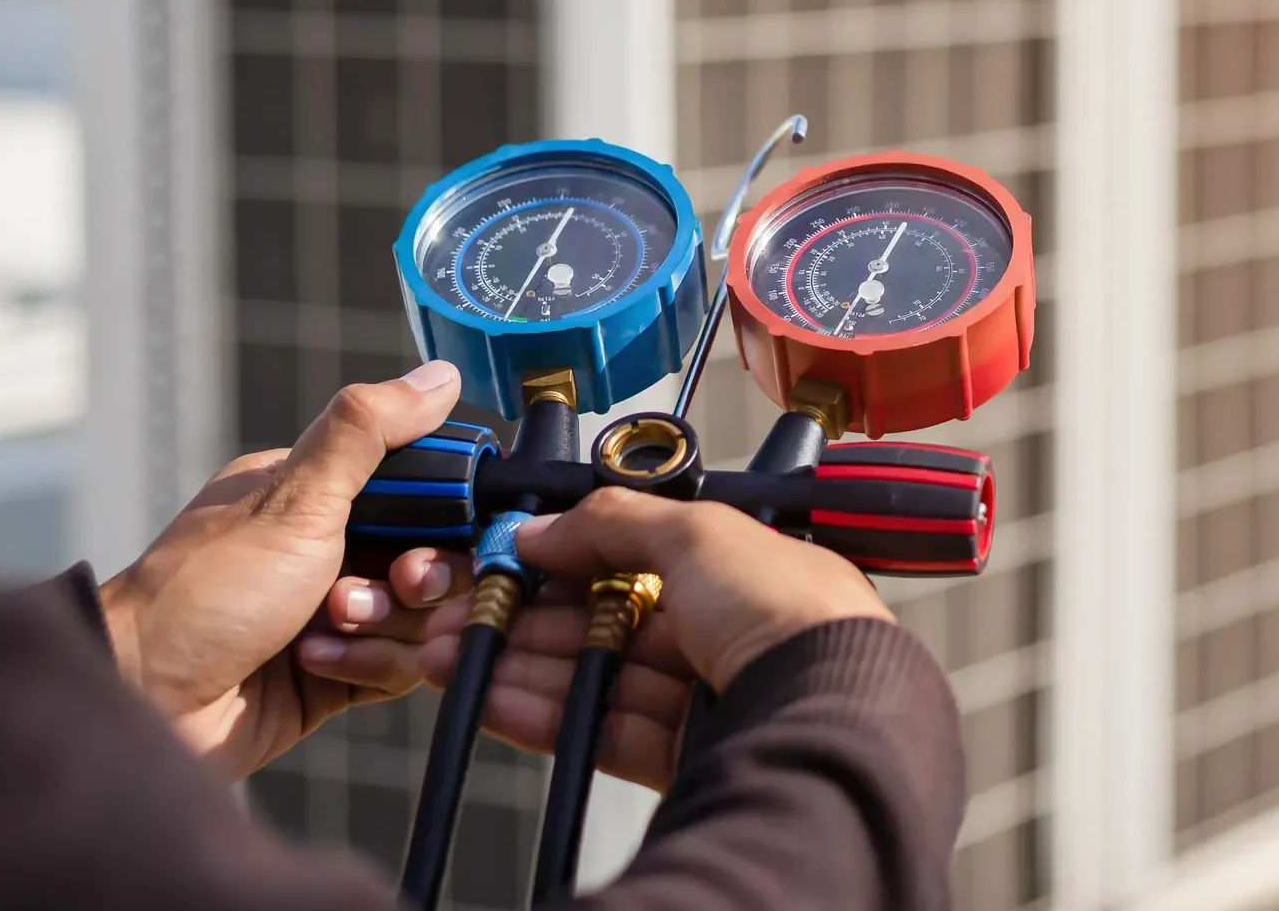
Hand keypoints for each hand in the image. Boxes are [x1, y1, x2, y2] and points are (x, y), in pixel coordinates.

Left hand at [98, 361, 472, 776]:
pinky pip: (400, 666)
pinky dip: (368, 666)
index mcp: (316, 495)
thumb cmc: (205, 595)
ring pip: (423, 617)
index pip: (423, 491)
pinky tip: (316, 664)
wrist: (148, 703)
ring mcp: (334, 613)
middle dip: (416, 580)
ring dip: (384, 626)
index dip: (446, 516)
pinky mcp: (337, 671)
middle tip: (390, 587)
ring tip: (329, 630)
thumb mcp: (295, 501)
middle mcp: (329, 549)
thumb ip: (369, 433)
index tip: (434, 536)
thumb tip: (438, 376)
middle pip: (434, 557)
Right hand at [417, 488, 890, 789]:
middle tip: (470, 611)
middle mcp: (730, 633)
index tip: (513, 557)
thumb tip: (548, 524)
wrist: (822, 714)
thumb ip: (615, 522)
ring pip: (599, 677)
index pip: (640, 560)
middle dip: (531, 616)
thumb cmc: (795, 617)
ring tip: (457, 653)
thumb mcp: (699, 532)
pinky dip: (545, 713)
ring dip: (523, 664)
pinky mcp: (687, 755)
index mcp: (746, 571)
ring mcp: (708, 697)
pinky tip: (495, 696)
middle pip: (611, 621)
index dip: (572, 558)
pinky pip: (602, 730)